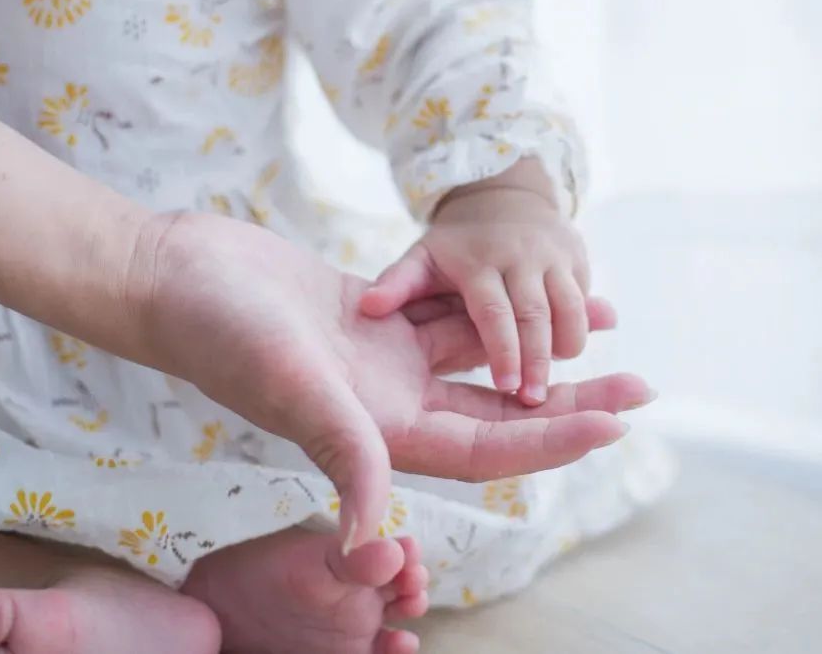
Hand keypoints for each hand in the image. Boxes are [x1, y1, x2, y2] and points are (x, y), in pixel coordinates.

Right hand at [134, 212, 651, 552]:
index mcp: (377, 435)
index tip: (614, 423)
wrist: (181, 277)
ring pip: (480, 357)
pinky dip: (491, 305)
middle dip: (568, 398)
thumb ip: (341, 453)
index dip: (551, 438)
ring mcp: (383, 363)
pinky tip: (532, 289)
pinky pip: (448, 316)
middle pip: (499, 409)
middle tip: (640, 386)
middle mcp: (387, 406)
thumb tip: (365, 545)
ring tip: (602, 323)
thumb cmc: (224, 334)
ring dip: (538, 344)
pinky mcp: (374, 320)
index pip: (485, 447)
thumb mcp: (292, 388)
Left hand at [361, 186, 593, 405]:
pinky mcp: (577, 260)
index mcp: (477, 262)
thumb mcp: (421, 257)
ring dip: (567, 346)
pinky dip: (581, 328)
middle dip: (540, 362)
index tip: (508, 390)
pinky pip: (585, 300)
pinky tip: (566, 355)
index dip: (504, 350)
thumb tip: (367, 308)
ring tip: (554, 388)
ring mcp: (553, 256)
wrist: (503, 197)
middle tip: (536, 405)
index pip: (494, 312)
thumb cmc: (454, 244)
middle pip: (537, 316)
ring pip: (571, 308)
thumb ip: (397, 284)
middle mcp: (520, 256)